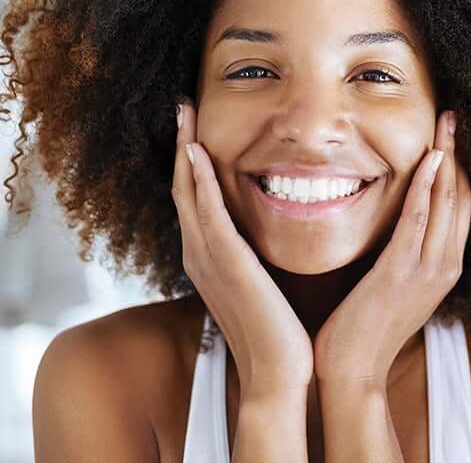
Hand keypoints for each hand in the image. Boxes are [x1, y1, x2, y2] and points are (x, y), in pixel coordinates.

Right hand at [171, 97, 313, 398]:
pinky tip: (196, 152)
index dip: (189, 160)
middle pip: (182, 187)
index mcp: (208, 256)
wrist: (278, 372)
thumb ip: (249, 254)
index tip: (194, 127)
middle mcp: (199, 253)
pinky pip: (208, 214)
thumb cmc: (274, 328)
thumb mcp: (257, 281)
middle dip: (181, 145)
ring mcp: (208, 258)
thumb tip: (258, 233)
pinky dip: (199, 182)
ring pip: (188, 192)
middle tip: (182, 108)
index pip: (193, 197)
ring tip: (185, 114)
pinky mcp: (226, 263)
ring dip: (184, 151)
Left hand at [313, 110, 470, 387]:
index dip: (459, 169)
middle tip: (453, 117)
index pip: (461, 208)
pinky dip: (427, 187)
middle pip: (461, 198)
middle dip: (459, 154)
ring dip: (447, 159)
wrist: (354, 369)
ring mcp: (427, 270)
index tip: (452, 137)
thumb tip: (400, 222)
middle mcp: (445, 265)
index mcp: (444, 267)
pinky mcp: (401, 272)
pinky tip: (429, 159)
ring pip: (447, 203)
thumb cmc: (369, 325)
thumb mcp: (398, 285)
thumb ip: (407, 253)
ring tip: (447, 124)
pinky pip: (418, 220)